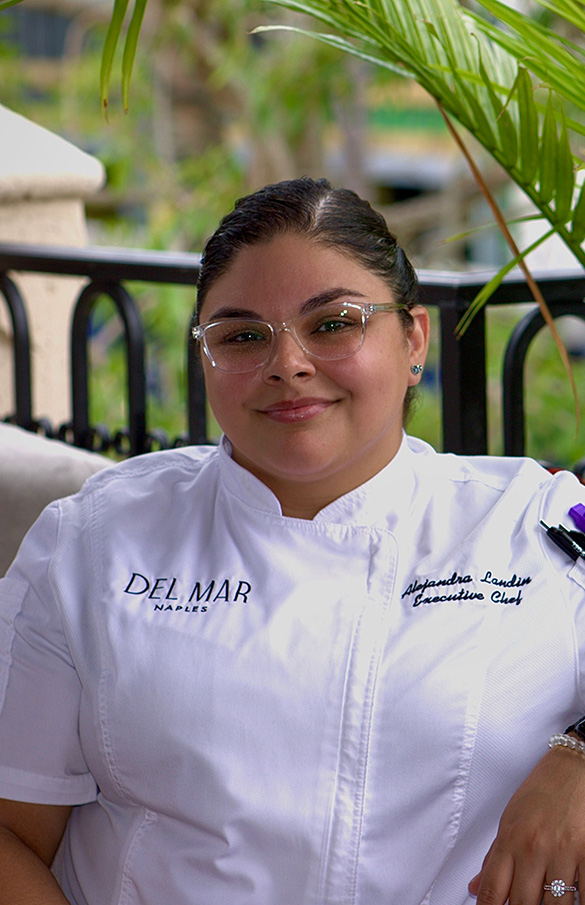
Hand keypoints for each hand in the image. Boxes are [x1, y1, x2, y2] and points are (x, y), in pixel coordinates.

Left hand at [469, 746, 584, 904]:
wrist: (574, 767)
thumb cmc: (544, 790)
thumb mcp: (511, 819)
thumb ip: (494, 857)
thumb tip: (475, 888)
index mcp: (511, 839)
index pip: (492, 889)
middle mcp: (534, 848)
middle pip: (522, 904)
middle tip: (524, 904)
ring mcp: (563, 853)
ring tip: (546, 899)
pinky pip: (584, 896)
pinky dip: (578, 901)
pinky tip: (572, 898)